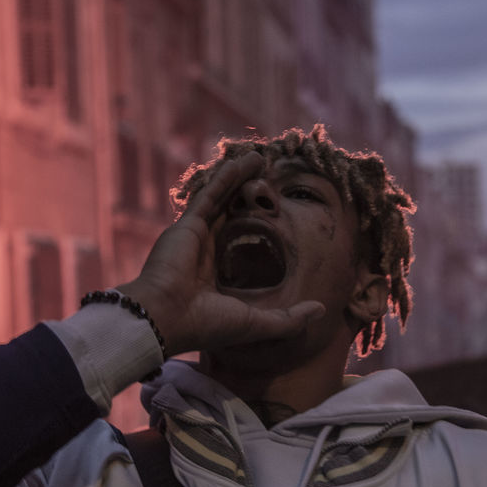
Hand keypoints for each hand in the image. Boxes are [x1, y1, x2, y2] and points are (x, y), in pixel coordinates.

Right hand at [116, 151, 323, 355]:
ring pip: (221, 200)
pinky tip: (242, 162)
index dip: (258, 227)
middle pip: (232, 215)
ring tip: (259, 160)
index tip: (275, 213)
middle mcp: (205, 254)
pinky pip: (209, 195)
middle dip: (249, 196)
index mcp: (218, 277)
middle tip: (269, 178)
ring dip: (239, 180)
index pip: (241, 245)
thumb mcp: (257, 325)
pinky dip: (225, 179)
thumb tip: (321, 309)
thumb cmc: (207, 325)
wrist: (165, 319)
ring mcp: (195, 237)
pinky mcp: (187, 226)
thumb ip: (289, 319)